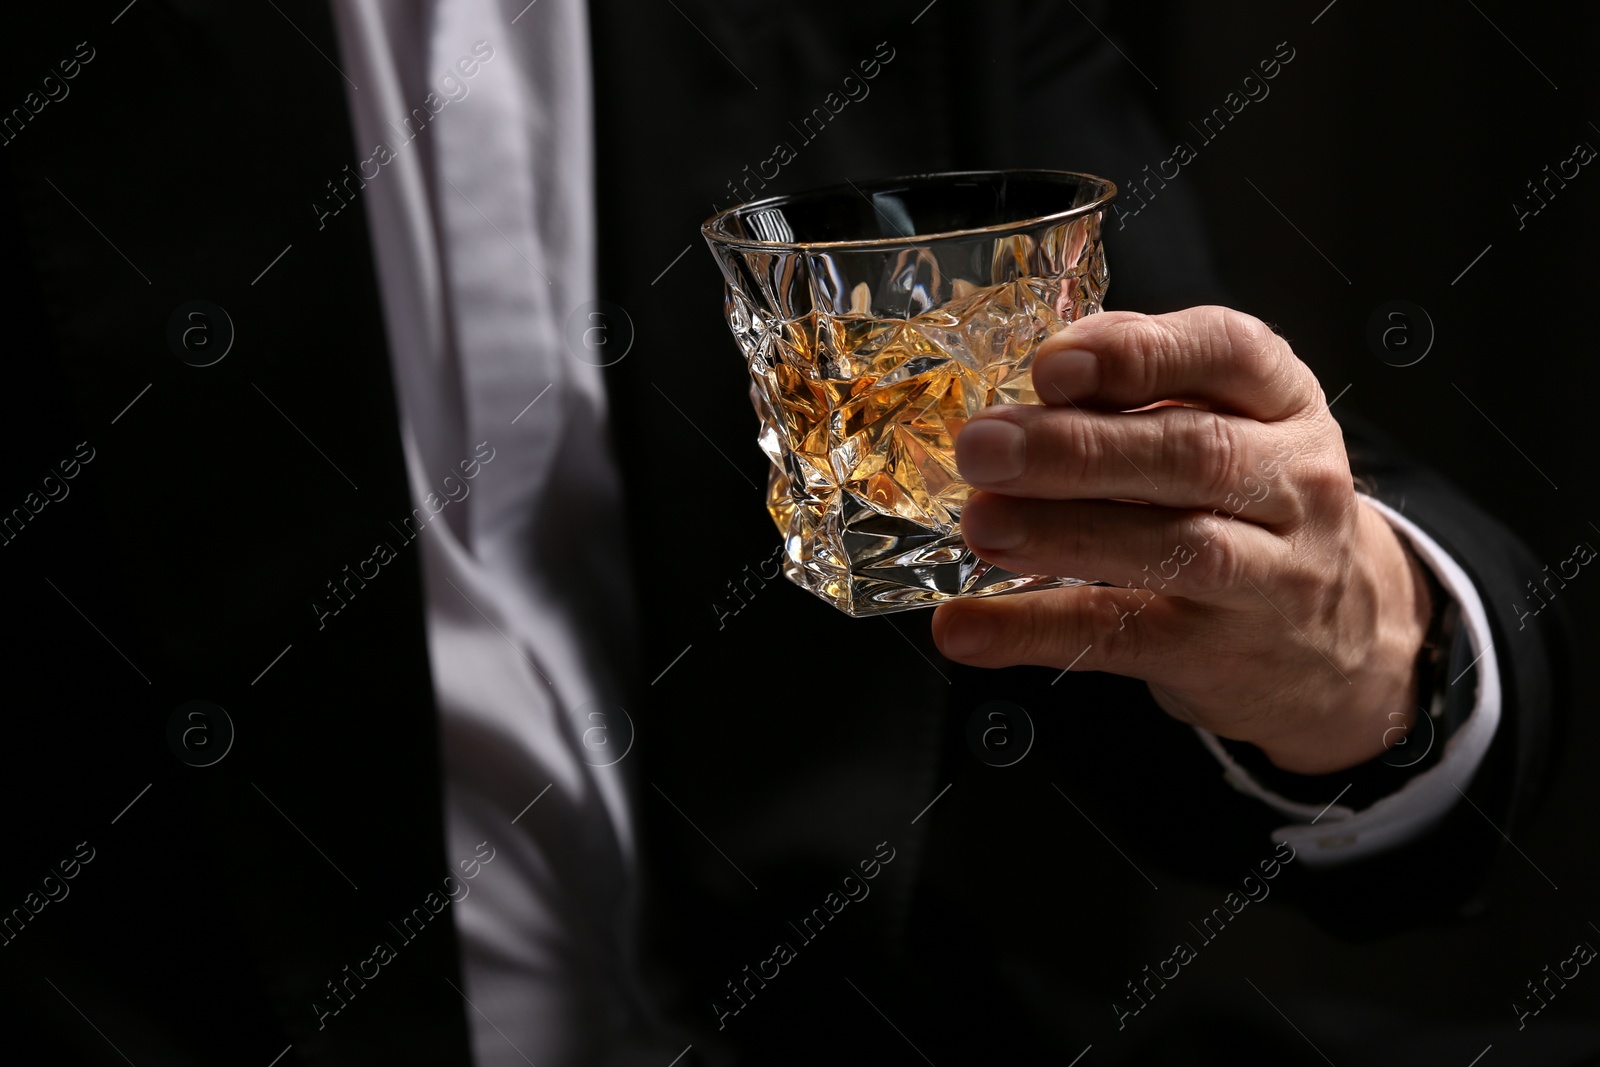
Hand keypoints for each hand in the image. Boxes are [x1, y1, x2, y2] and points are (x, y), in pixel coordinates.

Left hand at [930, 307, 1432, 774]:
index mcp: (1284, 402)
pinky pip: (1120, 640)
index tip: (1050, 366)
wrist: (1346, 640)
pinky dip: (1032, 632)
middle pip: (1194, 456)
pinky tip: (964, 627)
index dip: (1138, 355)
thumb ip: (1150, 384)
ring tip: (980, 522)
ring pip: (1173, 549)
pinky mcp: (1220, 655)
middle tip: (984, 447)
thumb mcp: (1237, 424)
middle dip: (1078, 449)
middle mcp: (1293, 483)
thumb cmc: (1256, 507)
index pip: (1229, 354)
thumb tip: (1043, 373)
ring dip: (1062, 533)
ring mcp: (1269, 576)